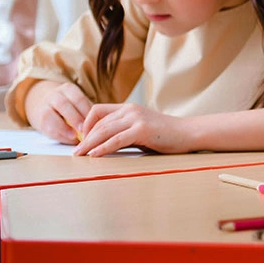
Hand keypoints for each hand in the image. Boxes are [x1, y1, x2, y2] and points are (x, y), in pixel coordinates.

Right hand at [24, 81, 91, 143]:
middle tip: (84, 129)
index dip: (85, 110)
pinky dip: (58, 135)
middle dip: (74, 118)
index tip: (93, 121)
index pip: (78, 98)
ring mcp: (44, 107)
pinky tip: (68, 140)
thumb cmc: (69, 106)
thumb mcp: (78, 103)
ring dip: (63, 128)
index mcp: (68, 89)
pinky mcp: (38, 120)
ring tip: (74, 137)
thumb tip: (100, 124)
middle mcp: (54, 96)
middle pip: (63, 105)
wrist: (44, 104)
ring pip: (50, 116)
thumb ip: (88, 111)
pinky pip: (46, 128)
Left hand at [75, 103, 191, 155]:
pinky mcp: (142, 130)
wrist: (188, 133)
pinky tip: (95, 155)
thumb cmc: (165, 134)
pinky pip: (116, 139)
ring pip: (104, 130)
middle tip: (75, 152)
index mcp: (129, 108)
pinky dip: (103, 148)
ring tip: (79, 155)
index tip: (81, 139)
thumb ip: (123, 130)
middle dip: (83, 138)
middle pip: (98, 122)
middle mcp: (130, 110)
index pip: (97, 110)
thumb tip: (101, 143)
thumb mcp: (140, 128)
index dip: (85, 124)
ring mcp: (136, 118)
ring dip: (89, 144)